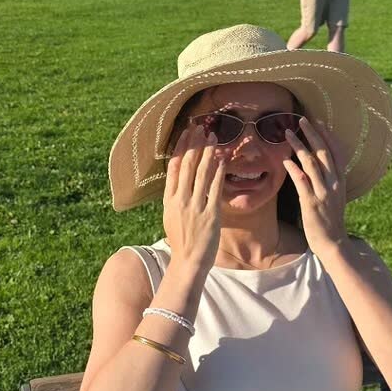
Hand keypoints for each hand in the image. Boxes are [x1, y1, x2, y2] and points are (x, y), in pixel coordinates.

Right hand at [162, 125, 225, 273]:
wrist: (188, 263)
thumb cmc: (182, 242)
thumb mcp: (171, 217)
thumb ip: (175, 199)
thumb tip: (178, 182)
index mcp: (169, 200)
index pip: (174, 167)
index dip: (180, 148)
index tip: (186, 133)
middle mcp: (180, 200)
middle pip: (187, 165)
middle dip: (194, 144)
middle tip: (200, 127)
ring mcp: (195, 207)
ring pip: (201, 173)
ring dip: (207, 153)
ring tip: (213, 137)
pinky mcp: (210, 215)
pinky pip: (215, 188)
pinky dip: (218, 172)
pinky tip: (222, 159)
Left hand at [282, 118, 347, 259]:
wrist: (333, 243)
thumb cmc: (331, 221)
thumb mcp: (334, 198)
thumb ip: (328, 182)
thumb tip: (316, 168)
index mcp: (340, 181)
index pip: (336, 152)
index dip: (327, 136)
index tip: (318, 122)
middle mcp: (334, 184)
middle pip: (323, 153)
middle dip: (312, 134)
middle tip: (301, 119)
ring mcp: (323, 193)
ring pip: (311, 163)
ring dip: (299, 146)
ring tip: (287, 133)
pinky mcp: (311, 203)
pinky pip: (301, 182)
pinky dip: (294, 168)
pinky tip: (285, 159)